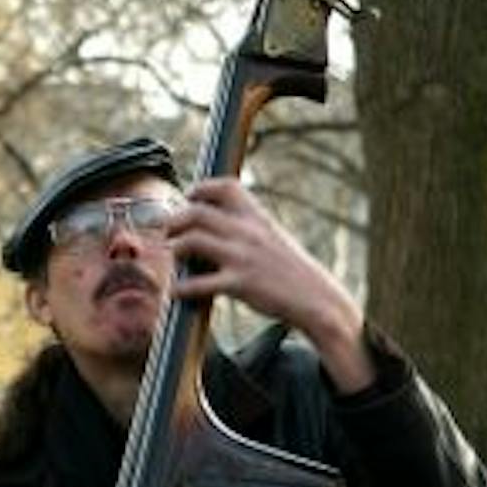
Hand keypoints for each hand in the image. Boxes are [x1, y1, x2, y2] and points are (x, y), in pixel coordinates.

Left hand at [163, 178, 374, 391]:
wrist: (317, 300)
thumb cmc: (292, 271)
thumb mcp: (274, 239)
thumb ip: (248, 228)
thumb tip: (217, 226)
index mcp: (257, 218)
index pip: (226, 187)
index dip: (201, 188)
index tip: (189, 197)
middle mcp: (248, 232)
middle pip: (197, 212)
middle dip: (175, 221)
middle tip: (169, 232)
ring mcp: (242, 257)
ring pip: (192, 241)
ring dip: (175, 249)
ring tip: (173, 257)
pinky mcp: (239, 284)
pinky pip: (198, 283)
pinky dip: (181, 288)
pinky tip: (176, 292)